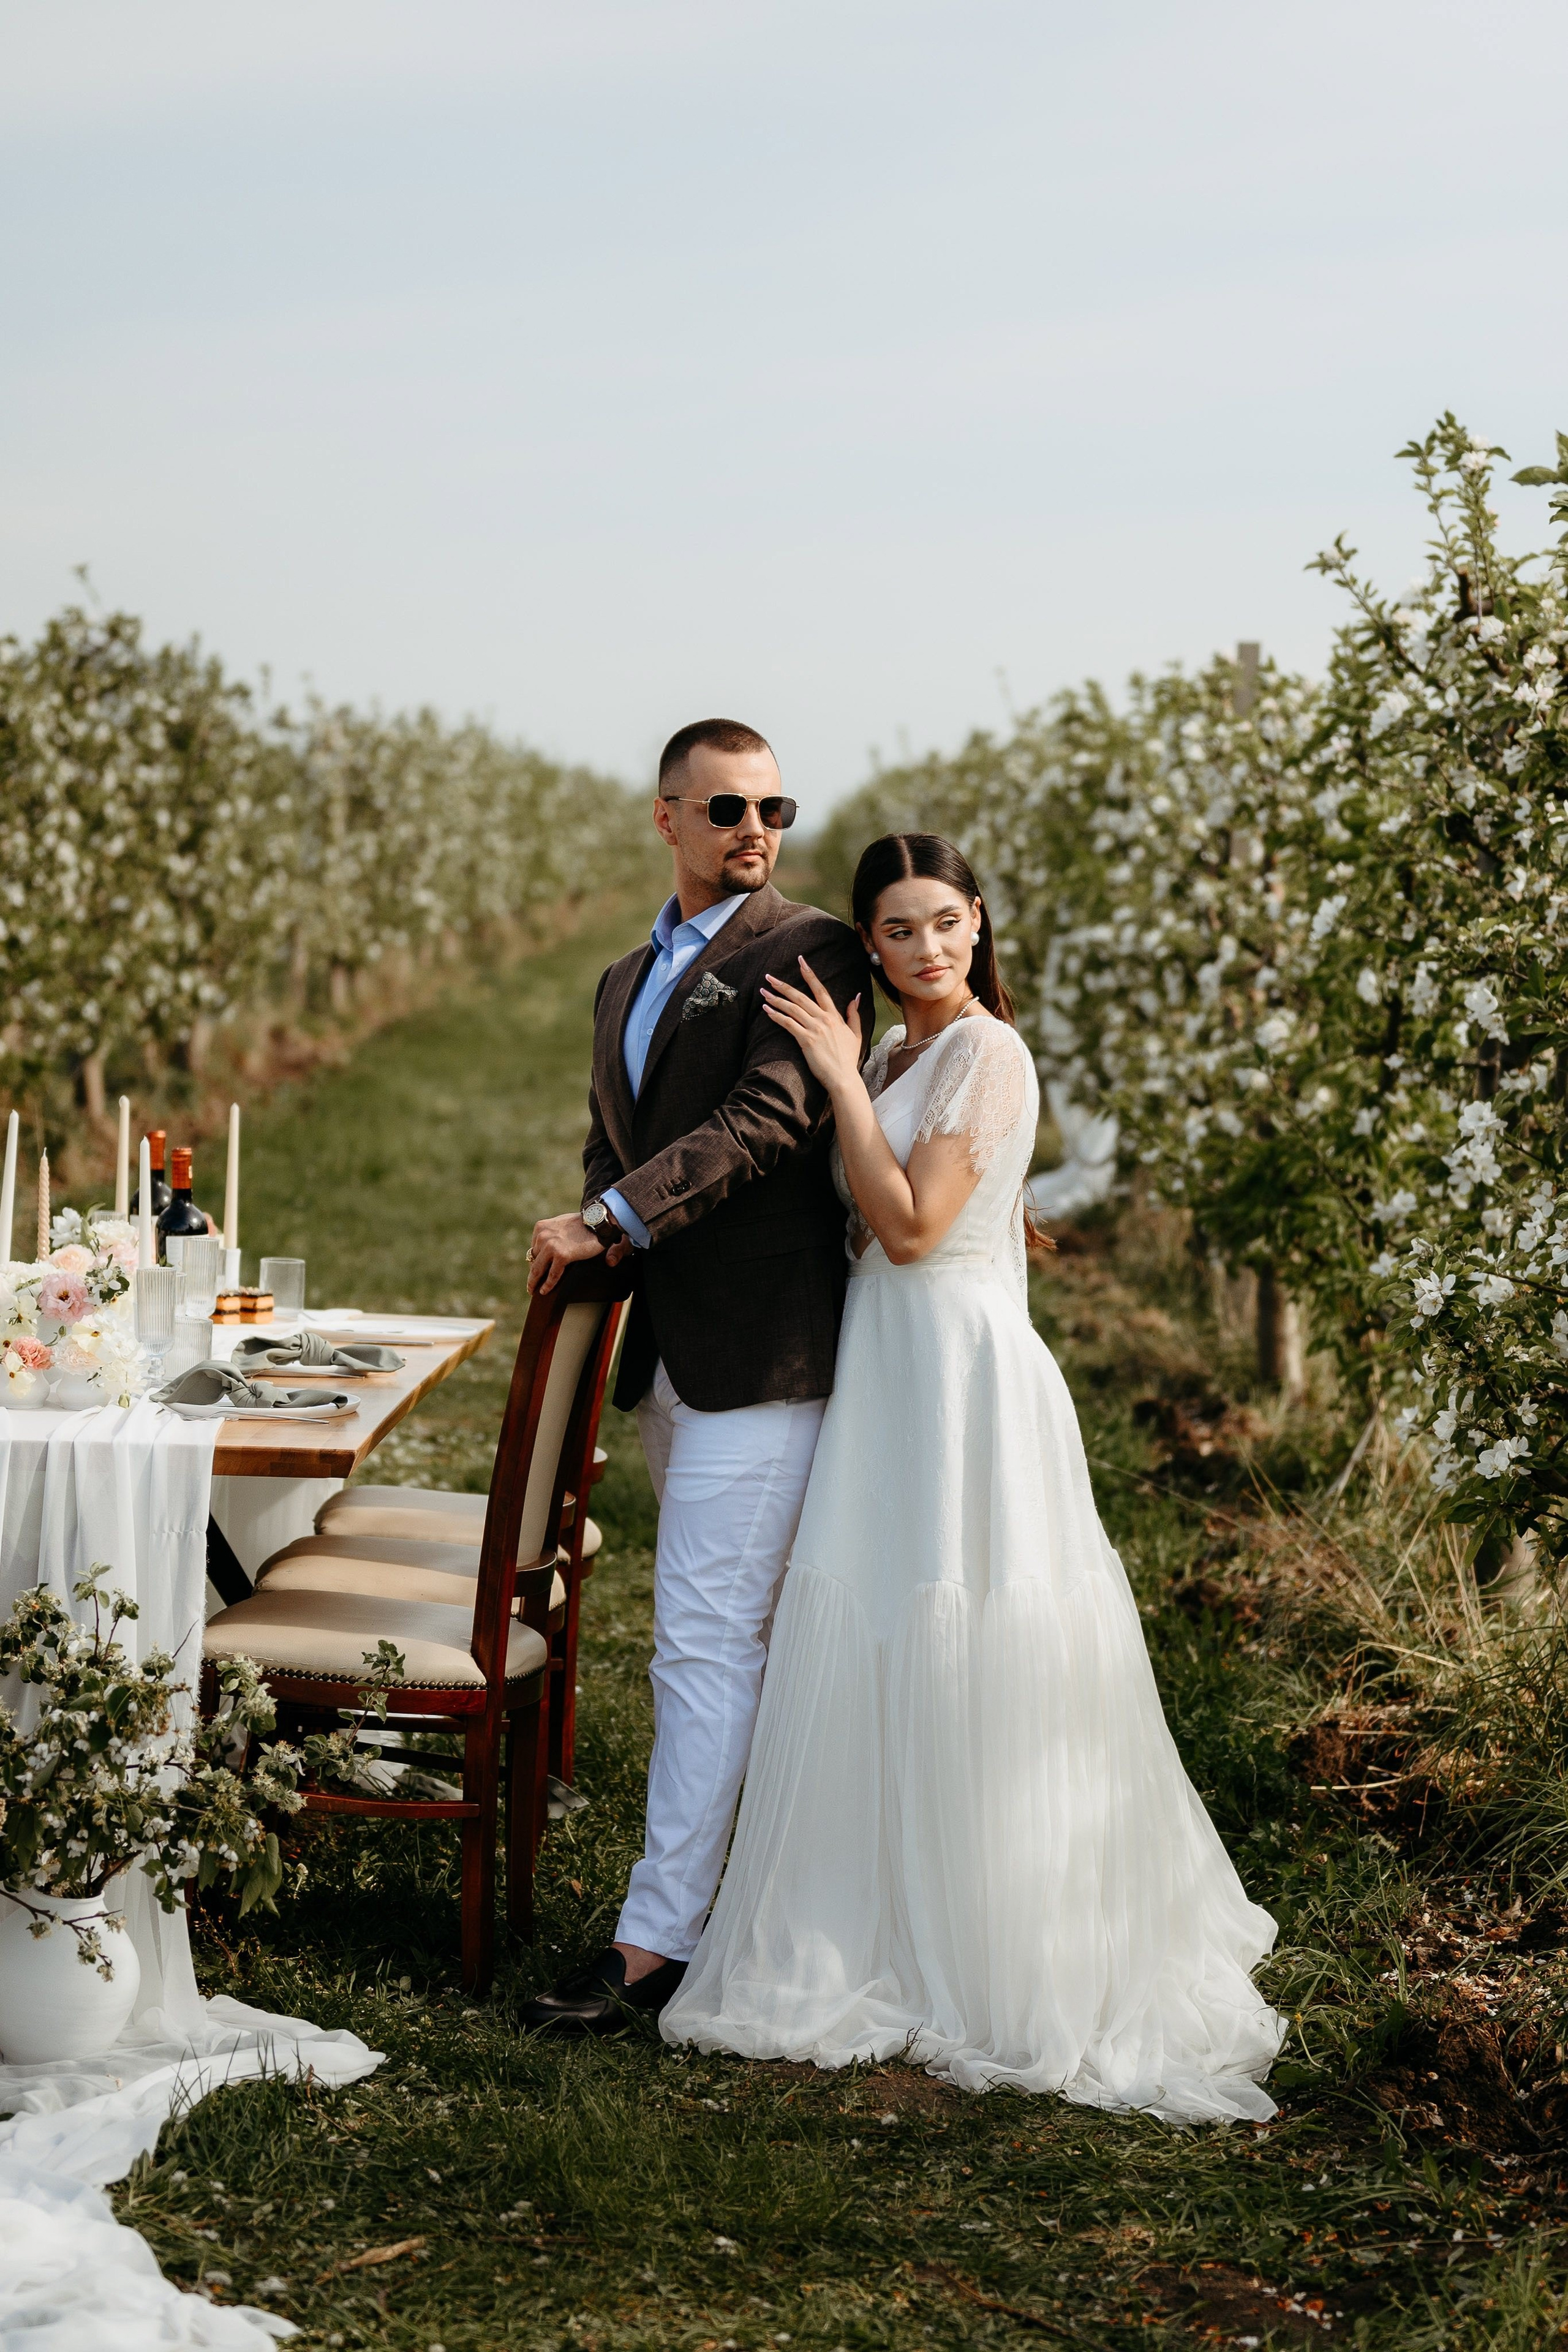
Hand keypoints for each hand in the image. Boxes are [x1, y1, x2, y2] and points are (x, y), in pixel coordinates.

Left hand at [527, 1212, 626, 1294]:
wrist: (598, 1222)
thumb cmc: (583, 1224)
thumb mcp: (561, 1224)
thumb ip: (552, 1233)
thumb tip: (547, 1246)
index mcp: (541, 1227)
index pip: (533, 1249)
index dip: (534, 1261)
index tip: (535, 1270)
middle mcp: (542, 1236)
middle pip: (533, 1260)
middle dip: (532, 1274)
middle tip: (531, 1285)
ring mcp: (551, 1246)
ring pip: (538, 1269)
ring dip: (534, 1282)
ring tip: (533, 1291)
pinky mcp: (561, 1255)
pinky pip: (552, 1275)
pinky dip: (548, 1285)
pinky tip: (545, 1291)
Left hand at [761, 959, 862, 1096]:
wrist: (843, 1077)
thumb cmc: (848, 1058)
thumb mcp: (856, 1033)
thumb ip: (854, 1014)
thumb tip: (855, 997)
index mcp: (834, 1016)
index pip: (820, 990)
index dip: (809, 974)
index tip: (801, 961)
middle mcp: (824, 1019)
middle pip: (800, 996)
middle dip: (783, 985)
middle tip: (769, 977)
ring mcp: (815, 1029)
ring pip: (792, 1008)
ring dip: (776, 999)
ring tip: (763, 992)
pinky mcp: (806, 1040)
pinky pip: (788, 1024)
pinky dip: (777, 1016)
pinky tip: (767, 1011)